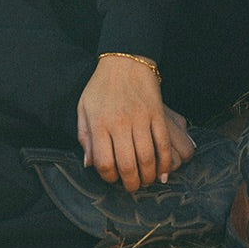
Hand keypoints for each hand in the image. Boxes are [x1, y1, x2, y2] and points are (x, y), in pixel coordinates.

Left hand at [77, 57, 194, 192]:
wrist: (124, 61)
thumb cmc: (100, 86)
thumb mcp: (84, 109)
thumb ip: (84, 137)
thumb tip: (89, 164)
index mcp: (99, 124)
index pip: (104, 162)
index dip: (108, 177)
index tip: (111, 178)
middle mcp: (120, 123)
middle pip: (128, 165)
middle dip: (130, 183)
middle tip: (131, 187)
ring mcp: (140, 118)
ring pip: (147, 158)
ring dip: (148, 176)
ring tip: (145, 181)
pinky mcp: (157, 114)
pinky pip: (164, 144)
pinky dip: (165, 162)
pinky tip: (162, 171)